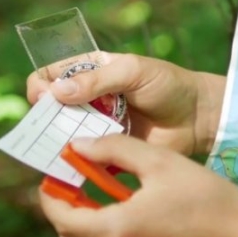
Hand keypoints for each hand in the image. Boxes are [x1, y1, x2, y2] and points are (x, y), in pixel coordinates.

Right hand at [26, 52, 225, 156]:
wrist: (196, 116)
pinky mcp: (105, 150)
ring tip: (61, 146)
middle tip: (51, 126)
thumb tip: (57, 91)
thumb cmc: (168, 84)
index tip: (44, 97)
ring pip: (62, 134)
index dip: (41, 85)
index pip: (50, 75)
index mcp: (90, 72)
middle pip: (50, 108)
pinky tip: (73, 164)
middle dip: (45, 117)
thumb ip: (98, 80)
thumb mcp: (133, 72)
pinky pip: (82, 157)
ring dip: (57, 140)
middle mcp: (87, 99)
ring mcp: (95, 126)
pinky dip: (74, 161)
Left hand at [39, 135, 237, 236]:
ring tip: (116, 212)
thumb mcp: (162, 161)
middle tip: (79, 197)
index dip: (51, 198)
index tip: (54, 182)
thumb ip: (114, 150)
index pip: (61, 219)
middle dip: (67, 221)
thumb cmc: (209, 198)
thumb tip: (78, 146)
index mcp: (117, 231)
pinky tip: (146, 235)